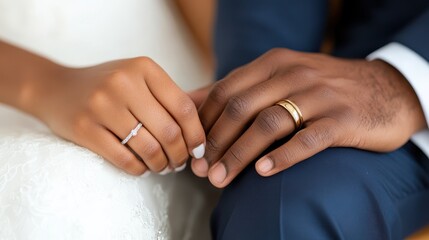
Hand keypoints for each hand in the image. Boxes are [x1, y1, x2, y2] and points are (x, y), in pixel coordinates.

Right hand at [33, 57, 205, 174]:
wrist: (57, 88)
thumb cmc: (109, 86)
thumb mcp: (138, 79)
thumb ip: (167, 97)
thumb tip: (201, 134)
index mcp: (143, 67)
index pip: (183, 107)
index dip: (197, 134)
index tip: (199, 150)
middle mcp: (123, 82)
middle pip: (169, 131)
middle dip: (181, 154)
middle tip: (180, 163)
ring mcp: (101, 105)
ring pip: (149, 148)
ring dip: (162, 165)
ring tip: (163, 166)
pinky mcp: (84, 129)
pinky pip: (125, 160)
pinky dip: (140, 169)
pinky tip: (143, 167)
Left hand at [192, 48, 426, 187]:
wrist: (385, 89)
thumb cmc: (322, 88)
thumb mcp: (282, 76)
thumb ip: (240, 88)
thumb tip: (191, 101)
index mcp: (274, 62)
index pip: (225, 90)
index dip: (204, 122)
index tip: (193, 150)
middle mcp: (294, 74)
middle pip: (241, 108)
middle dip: (216, 142)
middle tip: (202, 171)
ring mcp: (320, 95)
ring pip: (269, 124)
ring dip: (239, 154)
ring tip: (221, 179)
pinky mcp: (343, 119)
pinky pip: (308, 140)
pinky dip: (283, 156)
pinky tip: (263, 172)